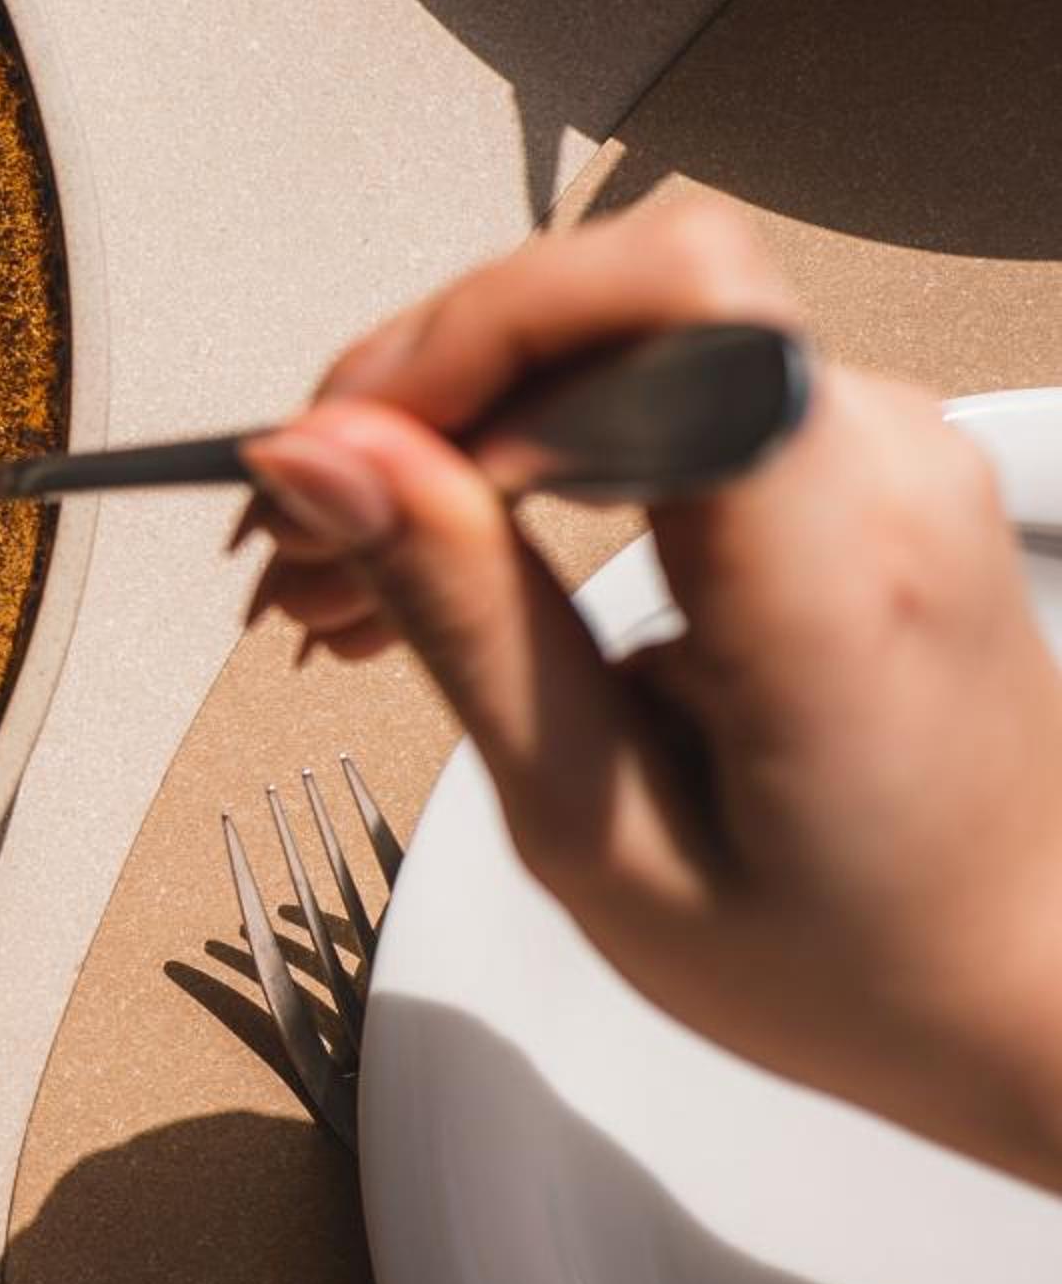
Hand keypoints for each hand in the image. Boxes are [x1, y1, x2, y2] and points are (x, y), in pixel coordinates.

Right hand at [240, 197, 1061, 1188]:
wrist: (1026, 986)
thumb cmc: (847, 955)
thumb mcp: (599, 829)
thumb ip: (464, 616)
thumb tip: (328, 457)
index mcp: (839, 566)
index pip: (671, 297)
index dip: (479, 332)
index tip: (346, 448)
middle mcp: (881, 462)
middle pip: (599, 304)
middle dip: (410, 402)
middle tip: (294, 552)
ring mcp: (874, 441)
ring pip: (599, 338)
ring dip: (444, 430)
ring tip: (341, 578)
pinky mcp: (844, 451)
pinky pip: (642, 385)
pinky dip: (514, 451)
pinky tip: (440, 553)